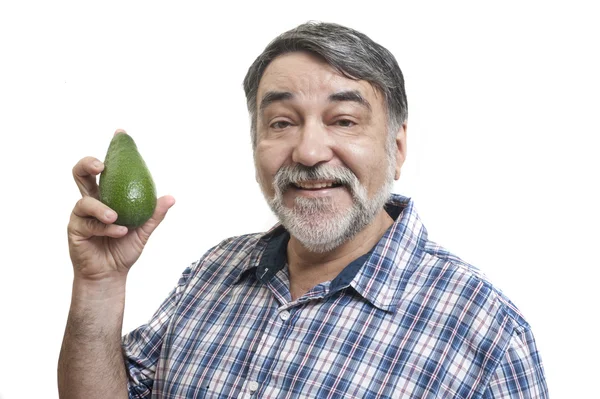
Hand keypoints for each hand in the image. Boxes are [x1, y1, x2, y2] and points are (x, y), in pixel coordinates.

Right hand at [67, 154, 174, 281]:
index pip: (106, 169)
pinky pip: (89, 224)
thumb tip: (171, 197)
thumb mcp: (144, 230)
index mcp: (107, 196)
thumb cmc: (124, 249)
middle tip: (100, 165)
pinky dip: (107, 228)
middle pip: (81, 174)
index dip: (112, 151)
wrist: (111, 275)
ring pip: (84, 201)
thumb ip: (154, 214)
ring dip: (102, 209)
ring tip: (116, 217)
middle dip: (88, 164)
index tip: (120, 133)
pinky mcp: (76, 230)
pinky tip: (119, 231)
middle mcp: (91, 201)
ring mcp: (81, 216)